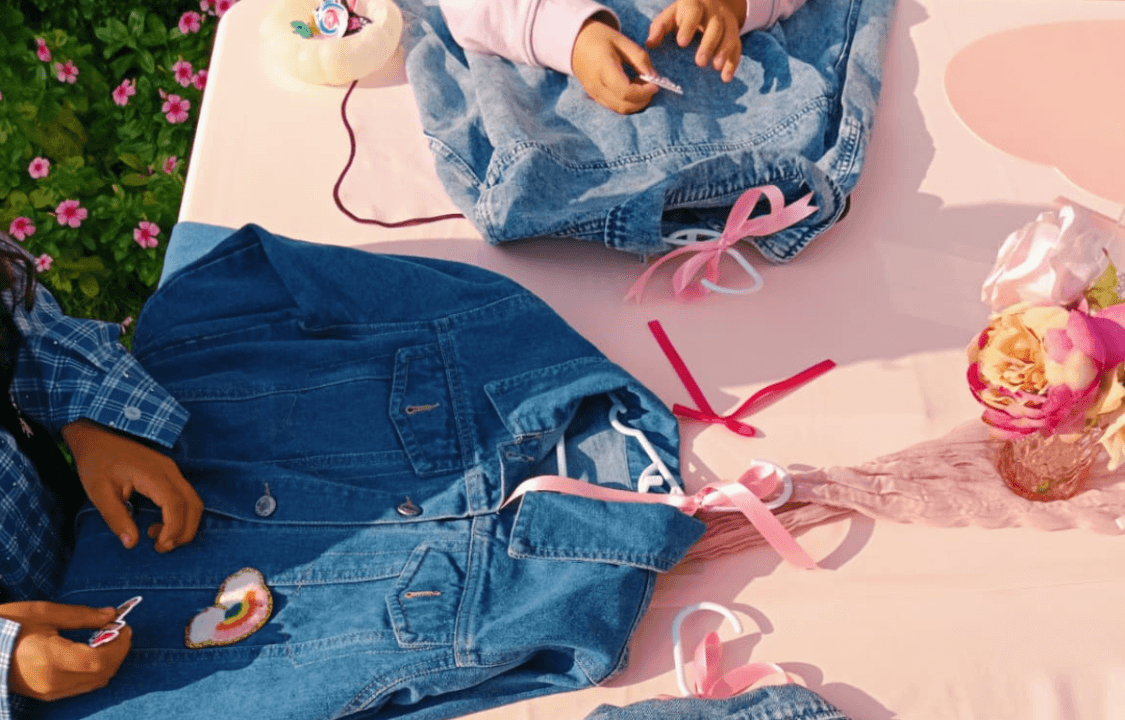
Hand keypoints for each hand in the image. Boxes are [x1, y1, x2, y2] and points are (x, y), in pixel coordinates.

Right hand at [0, 602, 130, 701]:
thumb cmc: (8, 626)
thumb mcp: (44, 613)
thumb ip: (82, 616)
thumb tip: (112, 615)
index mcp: (51, 659)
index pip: (99, 660)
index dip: (119, 645)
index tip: (125, 626)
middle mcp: (52, 681)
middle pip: (101, 674)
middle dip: (118, 652)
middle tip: (121, 630)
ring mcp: (49, 691)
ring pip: (94, 682)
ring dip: (109, 662)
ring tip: (109, 638)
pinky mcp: (46, 694)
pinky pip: (81, 686)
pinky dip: (95, 671)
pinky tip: (94, 652)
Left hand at [61, 419, 202, 552]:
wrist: (97, 433)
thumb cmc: (97, 461)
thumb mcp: (99, 492)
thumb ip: (116, 518)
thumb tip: (131, 544)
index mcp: (153, 474)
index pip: (176, 505)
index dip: (173, 529)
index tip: (159, 546)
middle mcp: (169, 471)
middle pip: (193, 504)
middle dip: (184, 531)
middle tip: (162, 548)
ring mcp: (172, 470)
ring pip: (193, 501)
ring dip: (184, 524)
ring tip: (159, 538)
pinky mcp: (169, 472)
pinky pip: (186, 496)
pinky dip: (180, 515)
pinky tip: (158, 523)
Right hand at [572, 14, 659, 113]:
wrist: (575, 41)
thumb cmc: (600, 38)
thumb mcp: (623, 42)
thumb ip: (640, 60)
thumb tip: (655, 78)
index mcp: (603, 68)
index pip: (626, 92)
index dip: (644, 93)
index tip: (655, 84)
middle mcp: (596, 85)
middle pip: (624, 105)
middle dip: (642, 100)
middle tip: (650, 86)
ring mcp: (593, 93)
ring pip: (619, 109)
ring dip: (635, 103)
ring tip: (640, 85)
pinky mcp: (594, 97)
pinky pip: (613, 107)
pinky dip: (626, 102)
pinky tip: (630, 88)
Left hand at [646, 0, 744, 81]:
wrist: (710, 5)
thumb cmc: (684, 15)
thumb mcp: (670, 16)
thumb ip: (660, 28)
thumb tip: (649, 44)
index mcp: (695, 4)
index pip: (693, 12)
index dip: (688, 27)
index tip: (681, 43)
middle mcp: (714, 12)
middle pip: (715, 26)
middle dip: (709, 44)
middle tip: (700, 62)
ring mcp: (727, 22)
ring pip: (730, 36)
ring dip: (724, 52)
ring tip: (715, 67)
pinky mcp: (735, 34)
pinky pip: (737, 48)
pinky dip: (732, 63)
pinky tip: (726, 76)